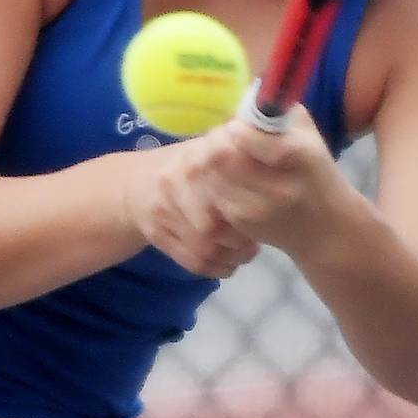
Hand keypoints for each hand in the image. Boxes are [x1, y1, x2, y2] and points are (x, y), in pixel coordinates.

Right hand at [122, 140, 259, 277]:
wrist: (140, 184)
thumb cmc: (193, 166)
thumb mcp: (215, 150)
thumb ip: (243, 151)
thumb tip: (277, 150)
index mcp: (194, 158)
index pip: (225, 187)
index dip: (247, 206)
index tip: (265, 213)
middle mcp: (173, 182)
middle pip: (214, 224)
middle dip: (241, 238)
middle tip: (257, 240)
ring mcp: (161, 210)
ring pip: (205, 248)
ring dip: (232, 256)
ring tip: (247, 251)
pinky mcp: (156, 235)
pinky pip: (192, 262)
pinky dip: (217, 267)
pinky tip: (229, 262)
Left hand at [196, 105, 346, 254]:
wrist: (325, 225)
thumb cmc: (314, 169)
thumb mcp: (307, 132)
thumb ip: (276, 110)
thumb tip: (244, 97)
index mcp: (297, 156)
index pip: (245, 138)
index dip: (234, 128)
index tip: (236, 125)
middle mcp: (278, 187)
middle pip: (221, 157)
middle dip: (216, 141)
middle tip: (222, 137)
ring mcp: (258, 210)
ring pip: (211, 176)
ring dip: (211, 162)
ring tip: (225, 157)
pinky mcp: (243, 225)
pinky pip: (212, 195)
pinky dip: (214, 182)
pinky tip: (227, 178)